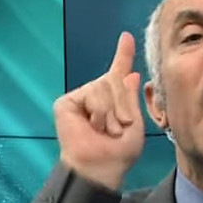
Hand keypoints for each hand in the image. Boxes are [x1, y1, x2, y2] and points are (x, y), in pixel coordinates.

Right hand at [55, 32, 144, 190]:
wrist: (101, 166)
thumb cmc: (120, 152)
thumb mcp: (135, 124)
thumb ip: (131, 98)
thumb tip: (131, 74)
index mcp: (115, 100)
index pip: (119, 73)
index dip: (123, 54)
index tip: (127, 37)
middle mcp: (97, 95)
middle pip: (115, 81)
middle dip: (123, 106)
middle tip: (119, 128)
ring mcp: (81, 97)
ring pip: (103, 87)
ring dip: (111, 113)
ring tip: (107, 130)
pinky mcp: (67, 102)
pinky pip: (91, 94)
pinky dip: (98, 112)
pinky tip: (93, 125)